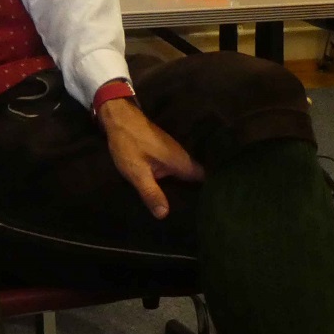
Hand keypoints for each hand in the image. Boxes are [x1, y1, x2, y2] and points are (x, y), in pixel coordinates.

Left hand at [96, 98, 203, 218]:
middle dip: (199, 193)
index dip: (211, 193)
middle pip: (198, 178)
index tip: (213, 209)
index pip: (206, 179)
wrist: (119, 117)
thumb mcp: (137, 172)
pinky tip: (174, 190)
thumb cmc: (129, 144)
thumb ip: (151, 193)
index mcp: (181, 162)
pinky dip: (177, 178)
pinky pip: (178, 168)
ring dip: (188, 186)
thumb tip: (164, 215)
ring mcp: (175, 152)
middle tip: (200, 213)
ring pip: (188, 172)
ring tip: (190, 207)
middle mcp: (183, 156)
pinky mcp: (166, 150)